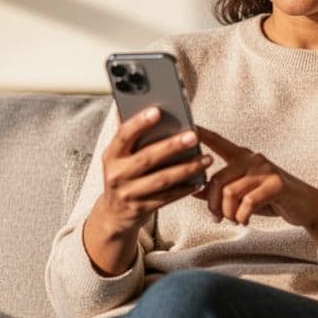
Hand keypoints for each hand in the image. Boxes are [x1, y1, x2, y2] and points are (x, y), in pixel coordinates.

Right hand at [84, 107, 211, 275]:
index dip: (139, 123)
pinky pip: (168, 197)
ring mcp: (129, 194)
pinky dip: (185, 189)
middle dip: (172, 146)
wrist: (113, 215)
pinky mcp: (143, 209)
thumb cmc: (122, 176)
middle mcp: (117, 175)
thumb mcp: (118, 156)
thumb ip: (128, 134)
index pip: (123, 135)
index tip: (157, 111)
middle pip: (147, 158)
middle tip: (193, 136)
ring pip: (162, 179)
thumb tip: (135, 102)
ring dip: (186, 168)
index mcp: (111, 156)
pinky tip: (200, 180)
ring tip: (206, 159)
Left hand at [194, 127, 317, 269]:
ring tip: (235, 220)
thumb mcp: (242, 196)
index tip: (188, 125)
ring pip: (230, 193)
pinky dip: (242, 216)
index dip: (203, 134)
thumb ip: (219, 192)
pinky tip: (246, 220)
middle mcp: (252, 159)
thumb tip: (193, 191)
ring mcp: (265, 169)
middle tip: (217, 218)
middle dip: (213, 204)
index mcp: (242, 158)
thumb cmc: (271, 200)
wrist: (304, 206)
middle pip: (217, 179)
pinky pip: (247, 202)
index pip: (219, 142)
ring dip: (229, 214)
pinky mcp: (276, 183)